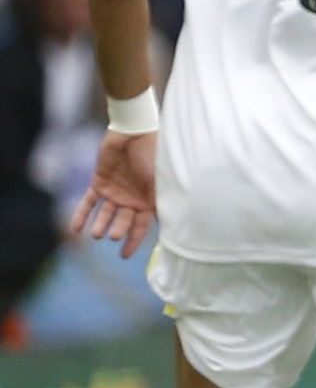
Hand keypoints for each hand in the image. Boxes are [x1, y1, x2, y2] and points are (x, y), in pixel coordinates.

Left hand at [72, 131, 159, 257]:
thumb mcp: (162, 181)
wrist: (135, 131)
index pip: (142, 226)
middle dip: (118, 231)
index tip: (125, 255)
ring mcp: (116, 191)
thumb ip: (161, 201)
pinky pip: (89, 202)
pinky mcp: (100, 182)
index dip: (134, 241)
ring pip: (106, 214)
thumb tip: (169, 225)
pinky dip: (82, 214)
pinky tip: (75, 228)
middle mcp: (133, 199)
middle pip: (124, 221)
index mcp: (150, 200)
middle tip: (112, 236)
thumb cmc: (154, 155)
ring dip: (101, 225)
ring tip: (96, 234)